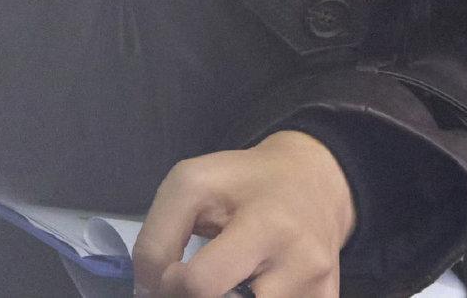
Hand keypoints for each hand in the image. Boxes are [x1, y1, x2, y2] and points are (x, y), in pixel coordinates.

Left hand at [131, 129, 354, 296]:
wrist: (315, 180)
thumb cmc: (246, 180)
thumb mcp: (193, 182)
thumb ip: (159, 235)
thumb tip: (147, 291)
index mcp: (266, 225)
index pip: (203, 284)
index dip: (172, 286)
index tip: (170, 275)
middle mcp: (302, 263)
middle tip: (198, 282)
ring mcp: (318, 290)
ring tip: (230, 280)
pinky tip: (254, 284)